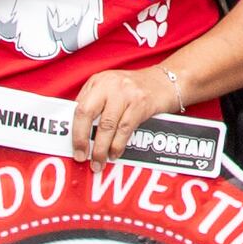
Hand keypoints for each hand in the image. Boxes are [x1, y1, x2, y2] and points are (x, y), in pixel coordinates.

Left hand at [68, 65, 187, 162]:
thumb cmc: (136, 89)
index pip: (79, 107)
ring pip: (107, 126)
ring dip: (101, 148)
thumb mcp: (111, 88)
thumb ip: (95, 103)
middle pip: (87, 114)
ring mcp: (126, 93)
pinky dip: (118, 145)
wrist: (168, 81)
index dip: (75, 131)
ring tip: (99, 162)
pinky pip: (125, 129)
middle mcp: (110, 85)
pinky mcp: (141, 103)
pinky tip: (115, 153)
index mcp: (98, 81)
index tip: (75, 149)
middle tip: (83, 157)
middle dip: (82, 139)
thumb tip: (79, 132)